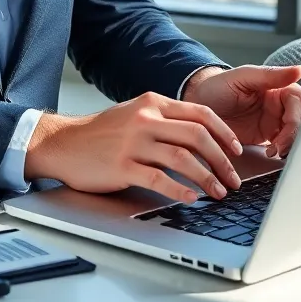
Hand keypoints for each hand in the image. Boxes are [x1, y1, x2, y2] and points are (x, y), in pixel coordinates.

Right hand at [24, 92, 245, 203]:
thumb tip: (202, 136)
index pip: (200, 113)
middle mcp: (145, 118)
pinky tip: (191, 199)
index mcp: (152, 102)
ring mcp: (133, 142)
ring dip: (207, 178)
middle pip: (197, 136)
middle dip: (222, 160)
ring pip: (183, 158)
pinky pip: (159, 179)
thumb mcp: (134, 113)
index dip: (224, 132)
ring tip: (218, 192)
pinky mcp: (122, 166)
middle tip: (233, 178)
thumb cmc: (101, 133)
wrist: (63, 143)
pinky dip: (180, 190)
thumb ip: (164, 119)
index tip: (237, 150)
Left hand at [182, 65, 300, 158]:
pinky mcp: (265, 138)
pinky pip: (282, 146)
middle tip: (280, 146)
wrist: (196, 105)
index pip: (300, 102)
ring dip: (290, 145)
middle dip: (295, 135)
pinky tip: (271, 155)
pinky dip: (281, 152)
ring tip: (275, 152)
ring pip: (295, 135)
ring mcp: (273, 122)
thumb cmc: (217, 86)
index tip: (287, 127)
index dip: (297, 117)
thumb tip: (300, 69)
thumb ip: (271, 75)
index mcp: (277, 88)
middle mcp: (279, 105)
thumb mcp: (242, 77)